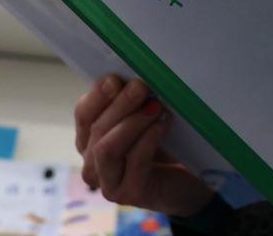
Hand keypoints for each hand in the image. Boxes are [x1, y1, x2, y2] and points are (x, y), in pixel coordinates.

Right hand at [74, 75, 213, 215]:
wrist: (188, 181)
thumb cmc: (165, 147)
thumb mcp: (145, 119)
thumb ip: (132, 102)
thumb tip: (129, 78)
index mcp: (90, 142)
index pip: (83, 114)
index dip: (97, 95)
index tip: (116, 78)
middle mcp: (93, 164)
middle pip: (96, 129)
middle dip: (120, 104)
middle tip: (142, 86)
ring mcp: (108, 184)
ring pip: (107, 148)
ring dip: (132, 122)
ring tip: (155, 105)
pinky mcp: (129, 195)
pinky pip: (135, 160)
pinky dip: (149, 137)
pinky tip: (164, 122)